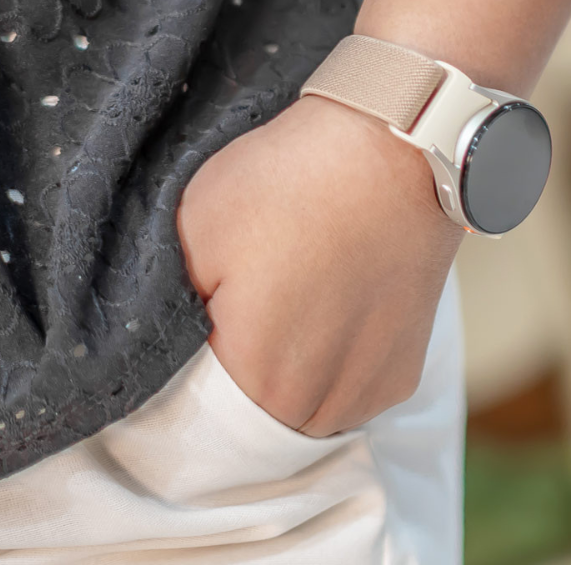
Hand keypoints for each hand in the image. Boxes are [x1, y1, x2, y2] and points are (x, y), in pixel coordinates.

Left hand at [175, 91, 463, 436]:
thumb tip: (168, 341)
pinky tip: (328, 316)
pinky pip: (347, 395)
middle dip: (237, 376)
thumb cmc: (295, 180)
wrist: (395, 151)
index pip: (197, 410)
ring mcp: (366, 391)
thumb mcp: (196, 224)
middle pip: (252, 419)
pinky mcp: (402, 372)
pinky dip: (331, 370)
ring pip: (302, 414)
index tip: (199, 322)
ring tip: (290, 310)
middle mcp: (314, 404)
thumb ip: (171, 303)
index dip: (188, 367)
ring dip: (287, 381)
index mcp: (258, 376)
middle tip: (243, 308)